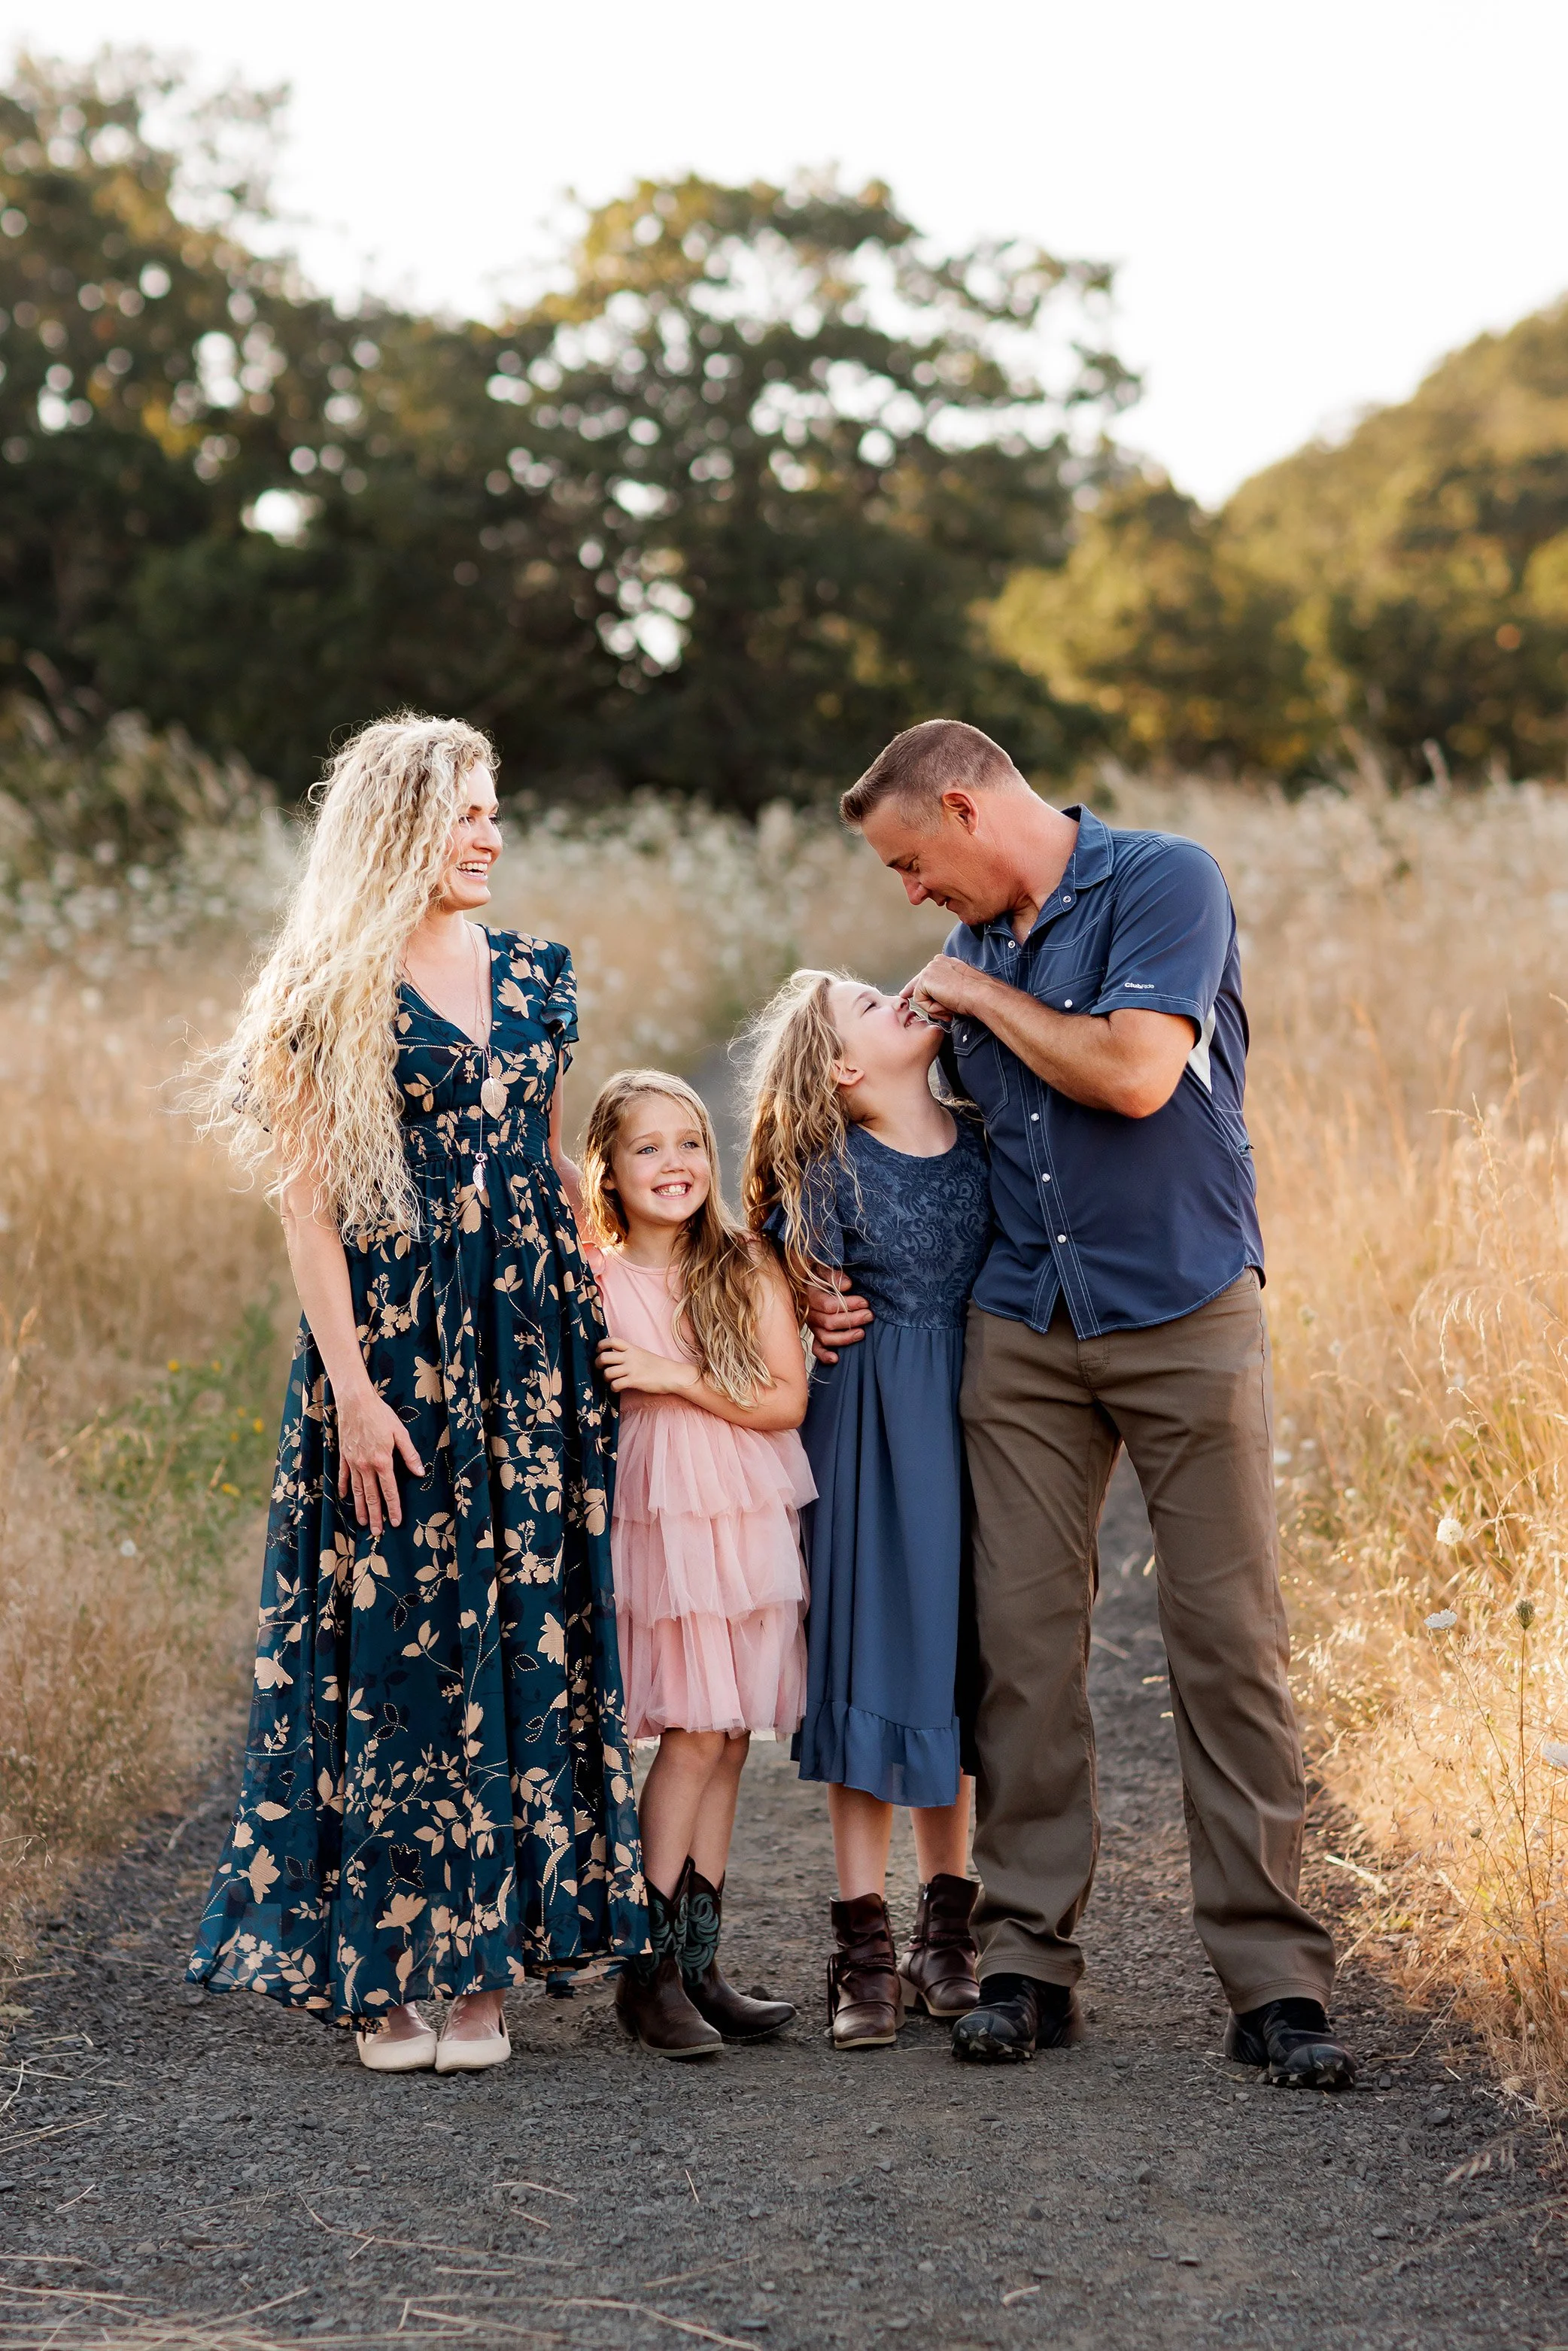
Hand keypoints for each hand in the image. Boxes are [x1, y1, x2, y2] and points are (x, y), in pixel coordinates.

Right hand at [336, 1386, 424, 1536]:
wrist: (355, 1402)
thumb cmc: (380, 1415)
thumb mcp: (400, 1433)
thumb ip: (409, 1455)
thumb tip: (420, 1473)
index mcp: (382, 1461)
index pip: (389, 1491)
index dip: (393, 1508)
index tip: (396, 1522)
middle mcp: (366, 1466)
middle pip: (371, 1496)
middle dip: (375, 1515)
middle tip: (376, 1532)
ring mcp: (353, 1462)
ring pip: (356, 1491)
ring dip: (360, 1508)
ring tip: (361, 1522)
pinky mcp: (344, 1456)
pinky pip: (343, 1477)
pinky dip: (344, 1489)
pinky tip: (345, 1498)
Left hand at [596, 1337, 698, 1397]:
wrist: (672, 1375)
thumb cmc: (658, 1366)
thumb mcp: (642, 1354)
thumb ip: (629, 1354)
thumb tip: (614, 1358)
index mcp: (632, 1348)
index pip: (611, 1340)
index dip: (601, 1345)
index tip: (599, 1351)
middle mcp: (629, 1357)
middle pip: (604, 1357)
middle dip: (597, 1364)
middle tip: (599, 1368)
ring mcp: (631, 1369)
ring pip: (607, 1372)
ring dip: (605, 1378)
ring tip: (610, 1380)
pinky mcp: (634, 1381)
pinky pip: (615, 1384)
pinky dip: (613, 1388)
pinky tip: (617, 1388)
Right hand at [802, 1269, 872, 1365]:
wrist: (811, 1282)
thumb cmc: (822, 1277)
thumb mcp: (825, 1270)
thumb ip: (834, 1275)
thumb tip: (847, 1285)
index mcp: (811, 1296)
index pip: (828, 1305)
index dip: (848, 1305)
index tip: (865, 1302)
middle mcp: (811, 1313)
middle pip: (829, 1322)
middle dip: (852, 1320)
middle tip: (869, 1315)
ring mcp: (813, 1327)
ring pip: (826, 1337)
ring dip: (844, 1338)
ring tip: (862, 1333)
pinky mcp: (816, 1336)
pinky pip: (817, 1349)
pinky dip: (825, 1356)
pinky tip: (836, 1358)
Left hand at [899, 954, 986, 1027]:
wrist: (981, 995)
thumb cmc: (976, 995)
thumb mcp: (958, 989)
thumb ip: (944, 989)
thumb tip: (936, 998)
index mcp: (946, 962)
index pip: (926, 976)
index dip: (917, 988)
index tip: (905, 994)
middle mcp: (936, 962)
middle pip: (919, 985)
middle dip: (927, 1002)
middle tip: (946, 1011)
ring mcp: (930, 969)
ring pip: (921, 995)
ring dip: (935, 1007)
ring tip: (951, 1007)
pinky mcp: (925, 979)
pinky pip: (920, 1001)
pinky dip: (932, 1008)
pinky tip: (945, 1005)